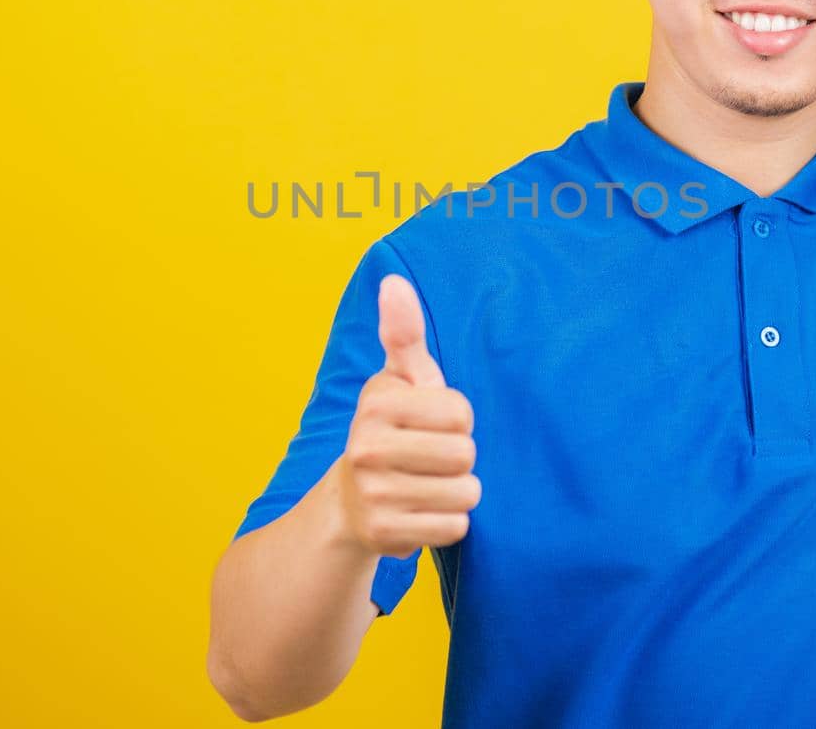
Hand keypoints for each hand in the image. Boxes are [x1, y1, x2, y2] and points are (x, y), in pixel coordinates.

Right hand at [337, 273, 480, 557]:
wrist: (350, 502)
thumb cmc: (392, 429)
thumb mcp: (398, 380)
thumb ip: (403, 333)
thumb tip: (393, 280)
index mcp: (377, 404)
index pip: (461, 413)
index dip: (458, 420)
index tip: (431, 424)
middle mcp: (366, 448)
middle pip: (465, 454)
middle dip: (459, 459)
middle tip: (429, 460)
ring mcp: (373, 494)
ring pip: (464, 494)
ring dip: (456, 493)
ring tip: (426, 486)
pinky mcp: (384, 535)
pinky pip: (454, 528)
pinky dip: (447, 524)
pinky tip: (420, 513)